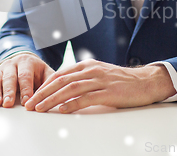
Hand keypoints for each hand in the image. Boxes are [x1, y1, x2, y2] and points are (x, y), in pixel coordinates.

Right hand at [0, 53, 54, 107]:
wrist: (24, 61)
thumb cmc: (37, 72)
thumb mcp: (46, 73)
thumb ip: (49, 82)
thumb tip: (53, 95)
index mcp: (27, 62)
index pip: (25, 75)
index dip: (25, 89)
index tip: (26, 102)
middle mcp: (12, 64)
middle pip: (9, 77)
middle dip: (9, 91)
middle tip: (8, 104)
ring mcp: (1, 69)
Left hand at [24, 59, 175, 113]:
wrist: (146, 81)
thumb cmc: (122, 81)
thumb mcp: (100, 75)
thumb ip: (83, 79)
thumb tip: (63, 91)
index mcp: (87, 65)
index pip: (60, 74)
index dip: (44, 86)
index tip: (32, 97)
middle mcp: (91, 70)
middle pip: (61, 81)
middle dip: (43, 93)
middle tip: (30, 105)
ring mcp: (100, 80)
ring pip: (70, 89)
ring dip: (52, 99)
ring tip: (40, 108)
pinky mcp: (108, 92)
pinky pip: (86, 98)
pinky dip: (72, 104)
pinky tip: (62, 110)